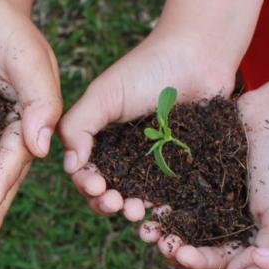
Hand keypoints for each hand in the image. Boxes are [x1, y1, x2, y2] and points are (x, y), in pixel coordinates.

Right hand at [58, 30, 232, 258]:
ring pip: (138, 199)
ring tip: (137, 212)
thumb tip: (70, 166)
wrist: (198, 55)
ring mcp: (155, 165)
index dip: (86, 184)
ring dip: (132, 211)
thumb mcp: (103, 95)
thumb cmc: (146, 69)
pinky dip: (164, 208)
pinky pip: (172, 196)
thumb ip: (78, 126)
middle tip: (115, 203)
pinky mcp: (183, 169)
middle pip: (109, 191)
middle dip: (106, 203)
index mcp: (102, 140)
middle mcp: (125, 156)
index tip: (94, 185)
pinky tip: (160, 213)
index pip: (85, 172)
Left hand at [146, 89, 268, 268]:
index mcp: (241, 237)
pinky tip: (143, 201)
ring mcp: (202, 199)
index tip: (181, 255)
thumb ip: (263, 250)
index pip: (214, 260)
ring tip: (145, 226)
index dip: (195, 261)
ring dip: (157, 228)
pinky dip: (153, 201)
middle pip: (189, 244)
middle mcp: (218, 222)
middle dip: (171, 247)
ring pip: (173, 221)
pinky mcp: (187, 176)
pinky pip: (166, 193)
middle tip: (157, 242)